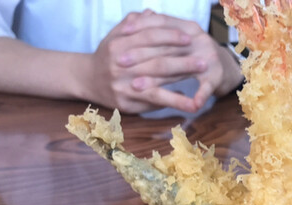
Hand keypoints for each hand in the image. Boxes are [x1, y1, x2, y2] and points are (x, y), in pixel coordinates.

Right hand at [84, 10, 242, 113]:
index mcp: (118, 43)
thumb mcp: (116, 35)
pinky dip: (175, 101)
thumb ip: (134, 24)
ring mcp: (124, 83)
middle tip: (204, 58)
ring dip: (182, 77)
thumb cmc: (108, 55)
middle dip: (182, 58)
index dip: (170, 36)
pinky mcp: (128, 101)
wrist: (87, 79)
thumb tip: (152, 13)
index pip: (149, 36)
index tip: (189, 37)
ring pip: (158, 78)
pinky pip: (156, 100)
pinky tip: (192, 103)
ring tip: (203, 76)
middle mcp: (120, 63)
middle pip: (157, 58)